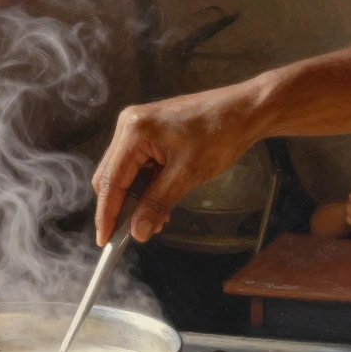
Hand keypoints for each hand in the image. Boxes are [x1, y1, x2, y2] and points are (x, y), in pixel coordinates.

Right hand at [91, 83, 264, 245]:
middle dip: (121, 208)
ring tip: (156, 221)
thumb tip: (137, 232)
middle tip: (133, 235)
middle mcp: (129, 126)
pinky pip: (139, 165)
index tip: (105, 241)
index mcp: (134, 132)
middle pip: (111, 176)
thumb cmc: (220, 135)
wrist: (245, 110)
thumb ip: (157, 203)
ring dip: (136, 199)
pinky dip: (146, 186)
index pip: (111, 181)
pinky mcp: (150, 132)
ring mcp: (139, 127)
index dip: (106, 214)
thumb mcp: (187, 175)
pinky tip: (161, 201)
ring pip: (125, 173)